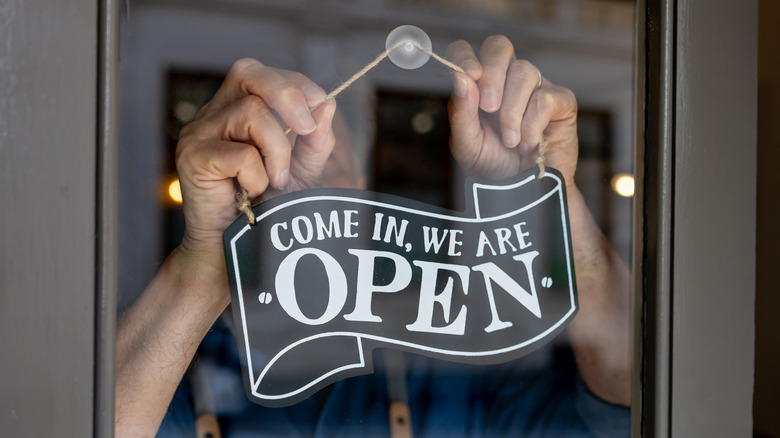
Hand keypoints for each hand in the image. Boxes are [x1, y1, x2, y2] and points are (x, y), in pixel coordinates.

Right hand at [175, 59, 336, 256]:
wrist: (236, 251)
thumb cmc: (265, 209)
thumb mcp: (301, 171)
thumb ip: (315, 140)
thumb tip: (328, 104)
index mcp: (235, 108)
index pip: (260, 74)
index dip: (293, 82)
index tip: (320, 103)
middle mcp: (213, 114)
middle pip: (248, 73)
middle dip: (287, 96)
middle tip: (307, 129)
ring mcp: (198, 133)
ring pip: (252, 113)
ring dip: (277, 151)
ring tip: (274, 181)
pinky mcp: (192, 157)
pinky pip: (240, 153)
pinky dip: (257, 176)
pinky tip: (250, 194)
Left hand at [446, 36, 577, 185]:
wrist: (524, 195)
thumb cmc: (494, 167)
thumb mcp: (467, 145)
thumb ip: (461, 113)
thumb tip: (461, 78)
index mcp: (480, 86)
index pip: (467, 51)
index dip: (465, 56)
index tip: (468, 76)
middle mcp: (507, 80)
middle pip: (499, 47)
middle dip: (492, 75)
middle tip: (489, 109)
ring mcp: (536, 87)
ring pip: (524, 72)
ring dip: (512, 111)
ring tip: (510, 141)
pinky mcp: (561, 102)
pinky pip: (545, 98)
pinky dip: (532, 124)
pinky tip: (529, 143)